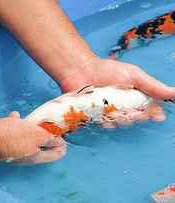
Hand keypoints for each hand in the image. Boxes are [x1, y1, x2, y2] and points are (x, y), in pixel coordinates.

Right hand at [0, 112, 66, 163]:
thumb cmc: (18, 136)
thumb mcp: (40, 136)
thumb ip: (51, 140)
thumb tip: (61, 143)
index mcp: (36, 157)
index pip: (54, 156)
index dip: (62, 148)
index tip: (65, 140)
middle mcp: (25, 156)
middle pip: (41, 147)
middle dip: (47, 137)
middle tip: (52, 128)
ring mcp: (14, 149)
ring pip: (27, 139)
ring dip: (31, 130)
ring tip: (34, 121)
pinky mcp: (5, 142)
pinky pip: (14, 133)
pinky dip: (17, 125)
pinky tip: (15, 117)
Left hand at [59, 57, 174, 123]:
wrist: (82, 70)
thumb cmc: (107, 71)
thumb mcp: (133, 75)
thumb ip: (152, 86)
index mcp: (134, 96)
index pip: (148, 109)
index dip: (153, 114)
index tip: (157, 116)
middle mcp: (123, 105)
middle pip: (135, 118)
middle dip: (137, 116)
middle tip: (135, 111)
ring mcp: (109, 111)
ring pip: (121, 123)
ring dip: (122, 119)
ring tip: (118, 111)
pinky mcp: (97, 115)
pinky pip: (105, 124)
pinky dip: (108, 122)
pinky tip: (106, 117)